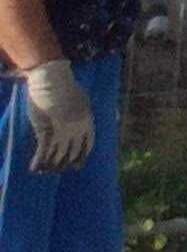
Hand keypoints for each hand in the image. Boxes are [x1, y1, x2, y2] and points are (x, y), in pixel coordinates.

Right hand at [20, 59, 90, 173]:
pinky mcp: (47, 132)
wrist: (53, 81)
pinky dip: (38, 162)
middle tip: (56, 170)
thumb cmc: (65, 87)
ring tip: (42, 170)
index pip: (88, 145)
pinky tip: (33, 168)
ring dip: (49, 165)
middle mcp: (78, 130)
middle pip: (73, 153)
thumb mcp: (81, 99)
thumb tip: (81, 115)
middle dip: (64, 164)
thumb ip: (82, 111)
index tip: (77, 165)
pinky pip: (44, 152)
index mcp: (88, 121)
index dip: (82, 156)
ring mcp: (63, 132)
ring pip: (57, 156)